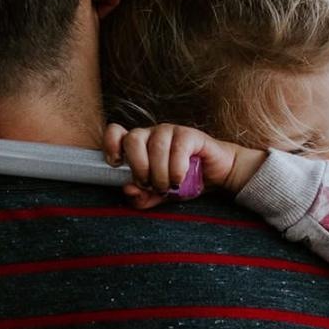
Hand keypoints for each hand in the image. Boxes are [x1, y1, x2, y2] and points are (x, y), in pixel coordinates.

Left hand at [102, 123, 266, 208]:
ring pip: (155, 147)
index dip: (111, 144)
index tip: (117, 164)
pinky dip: (176, 168)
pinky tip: (180, 179)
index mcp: (139, 145)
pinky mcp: (189, 134)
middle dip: (139, 168)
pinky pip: (177, 148)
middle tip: (150, 184)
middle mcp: (151, 134)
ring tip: (168, 186)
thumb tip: (127, 189)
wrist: (217, 176)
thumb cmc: (184, 181)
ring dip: (160, 173)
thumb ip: (141, 197)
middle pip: (133, 139)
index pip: (116, 132)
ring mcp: (170, 131)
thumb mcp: (159, 195)